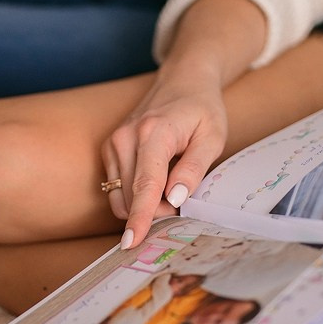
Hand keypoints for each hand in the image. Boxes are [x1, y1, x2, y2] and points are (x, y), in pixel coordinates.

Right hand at [102, 75, 228, 247]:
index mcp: (154, 133)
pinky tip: (155, 182)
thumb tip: (175, 198)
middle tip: (182, 199)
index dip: (140, 216)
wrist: (182, 81)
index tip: (133, 242)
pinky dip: (134, 195)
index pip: (146, 184)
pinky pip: (116, 188)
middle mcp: (126, 137)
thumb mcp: (213, 137)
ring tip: (170, 187)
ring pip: (119, 196)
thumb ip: (194, 168)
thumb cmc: (202, 109)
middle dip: (154, 211)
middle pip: (131, 195)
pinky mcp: (109, 149)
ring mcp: (114, 142)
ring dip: (143, 205)